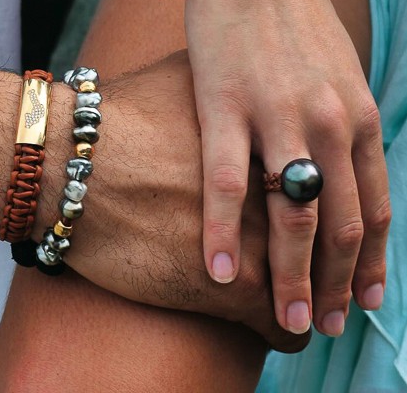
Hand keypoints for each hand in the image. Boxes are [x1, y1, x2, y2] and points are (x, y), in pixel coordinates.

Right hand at [41, 51, 307, 353]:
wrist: (73, 163)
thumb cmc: (121, 117)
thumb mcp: (186, 76)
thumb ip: (224, 79)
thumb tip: (231, 76)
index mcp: (276, 133)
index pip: (331, 177)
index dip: (331, 202)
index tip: (318, 216)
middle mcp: (280, 183)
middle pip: (330, 231)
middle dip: (332, 259)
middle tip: (319, 272)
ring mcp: (262, 233)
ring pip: (312, 281)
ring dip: (312, 299)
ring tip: (303, 307)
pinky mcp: (234, 284)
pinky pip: (280, 325)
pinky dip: (282, 331)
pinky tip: (276, 329)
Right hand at [184, 0, 389, 336]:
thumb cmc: (290, 14)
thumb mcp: (338, 67)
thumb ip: (343, 120)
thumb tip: (339, 167)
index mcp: (357, 113)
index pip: (374, 207)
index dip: (373, 262)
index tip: (366, 300)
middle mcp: (327, 121)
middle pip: (340, 223)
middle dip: (338, 284)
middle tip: (328, 327)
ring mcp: (276, 114)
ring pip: (292, 214)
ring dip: (292, 275)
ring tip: (292, 319)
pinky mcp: (224, 103)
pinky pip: (225, 182)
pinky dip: (223, 233)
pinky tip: (220, 272)